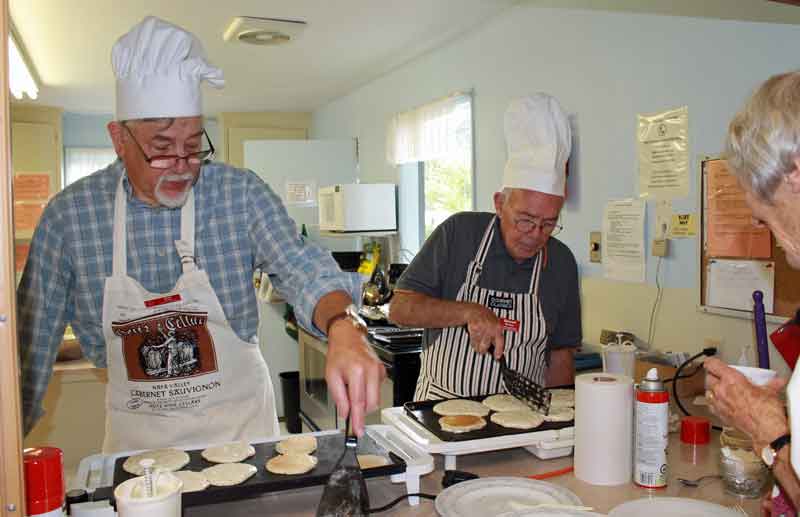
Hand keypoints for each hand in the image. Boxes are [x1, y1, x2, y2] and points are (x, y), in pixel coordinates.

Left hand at [325, 319, 385, 435]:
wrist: (348, 337)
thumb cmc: (339, 354)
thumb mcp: (331, 375)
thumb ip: (339, 397)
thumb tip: (345, 413)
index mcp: (356, 371)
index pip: (358, 402)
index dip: (358, 419)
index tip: (358, 431)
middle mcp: (370, 370)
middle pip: (371, 403)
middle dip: (362, 411)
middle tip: (352, 413)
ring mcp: (379, 371)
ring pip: (376, 399)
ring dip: (364, 401)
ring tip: (352, 389)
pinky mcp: (382, 371)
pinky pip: (377, 390)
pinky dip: (368, 392)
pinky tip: (360, 383)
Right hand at [464, 303, 503, 358]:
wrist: (475, 311)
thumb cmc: (487, 318)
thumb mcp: (496, 324)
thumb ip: (497, 336)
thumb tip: (496, 349)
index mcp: (498, 327)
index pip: (500, 342)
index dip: (498, 351)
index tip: (497, 357)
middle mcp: (491, 328)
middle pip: (485, 346)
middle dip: (483, 349)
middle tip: (482, 349)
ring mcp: (482, 328)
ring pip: (478, 344)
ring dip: (477, 345)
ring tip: (478, 339)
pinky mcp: (474, 328)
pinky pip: (473, 340)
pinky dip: (473, 340)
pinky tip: (474, 335)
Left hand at [704, 357, 787, 447]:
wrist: (766, 430)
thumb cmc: (767, 411)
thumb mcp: (770, 391)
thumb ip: (771, 384)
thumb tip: (776, 382)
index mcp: (731, 380)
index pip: (712, 365)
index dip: (711, 362)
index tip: (712, 362)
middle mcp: (722, 390)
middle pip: (708, 378)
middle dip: (713, 376)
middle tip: (721, 377)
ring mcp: (719, 403)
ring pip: (708, 392)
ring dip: (712, 390)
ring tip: (722, 390)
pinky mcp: (720, 415)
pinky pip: (711, 406)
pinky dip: (715, 403)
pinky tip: (723, 404)